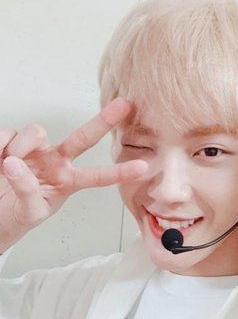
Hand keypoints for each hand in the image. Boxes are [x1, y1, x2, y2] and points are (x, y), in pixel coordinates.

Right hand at [0, 98, 146, 251]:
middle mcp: (56, 161)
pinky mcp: (12, 142)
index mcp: (67, 181)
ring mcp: (36, 150)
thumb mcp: (29, 212)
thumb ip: (27, 190)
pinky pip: (8, 134)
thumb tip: (15, 164)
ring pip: (36, 132)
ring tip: (7, 165)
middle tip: (125, 104)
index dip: (119, 172)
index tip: (143, 167)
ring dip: (21, 147)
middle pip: (83, 137)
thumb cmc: (18, 215)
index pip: (97, 176)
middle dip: (104, 120)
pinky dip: (0, 145)